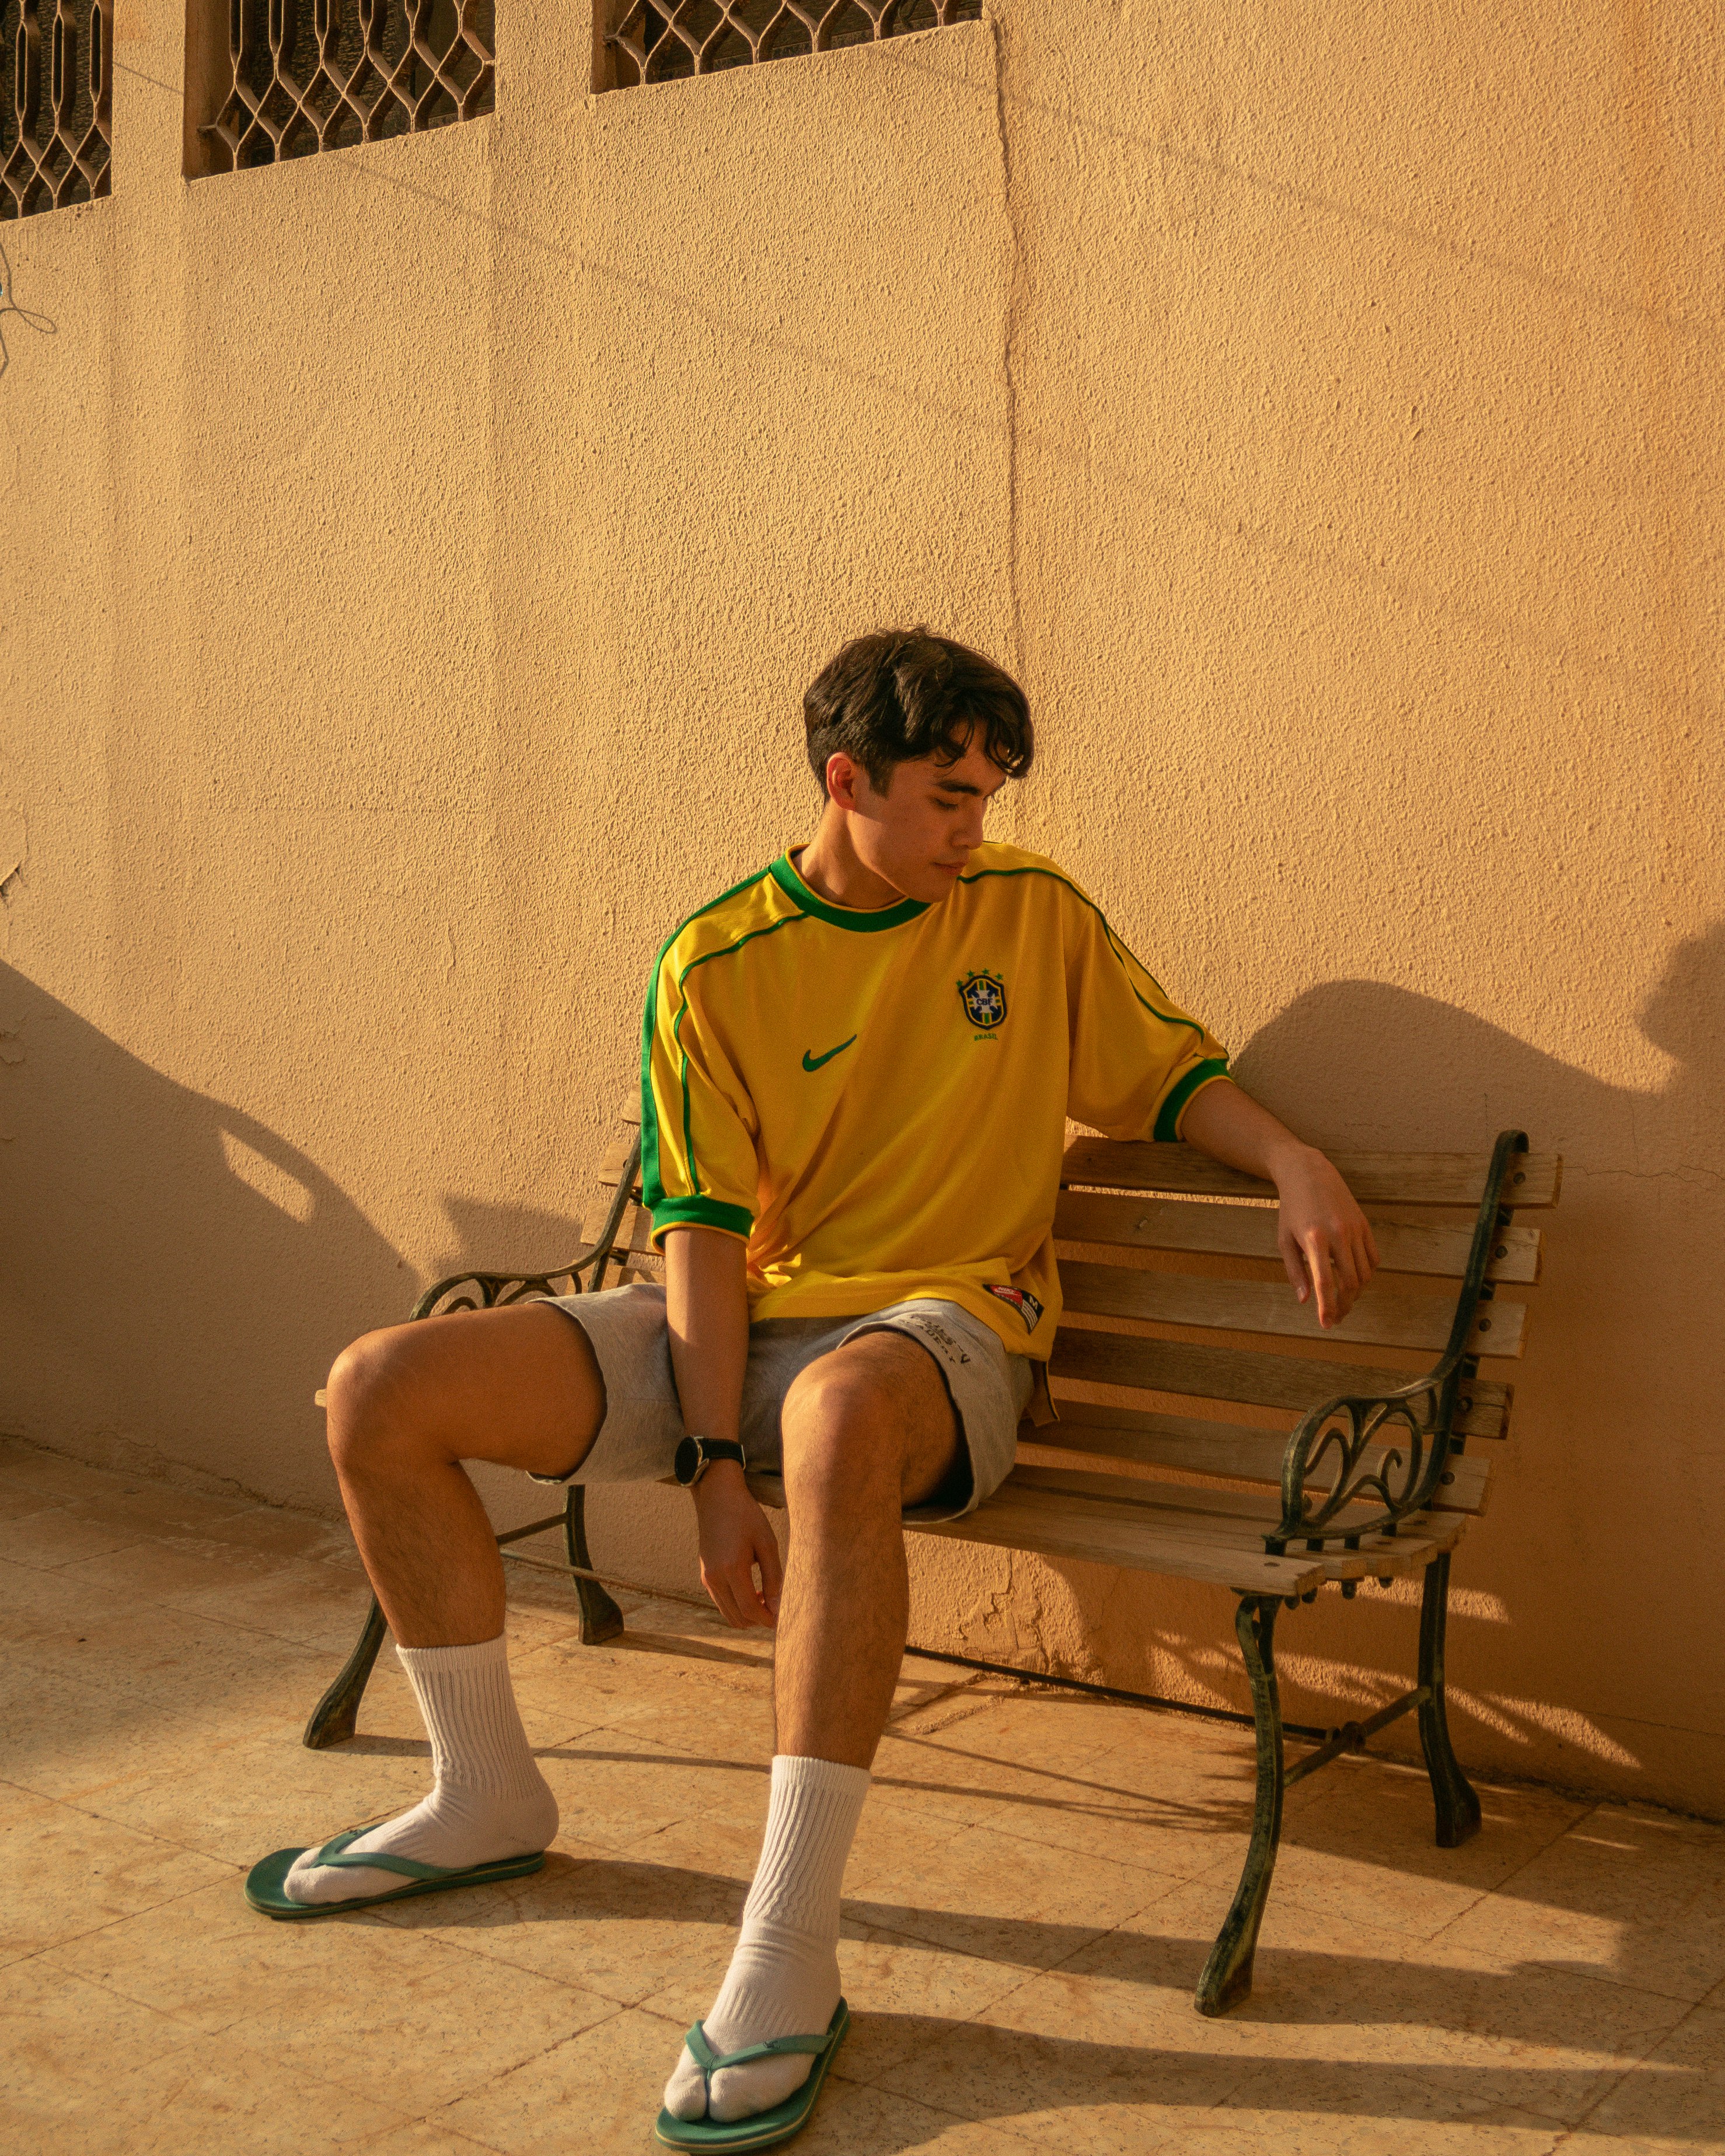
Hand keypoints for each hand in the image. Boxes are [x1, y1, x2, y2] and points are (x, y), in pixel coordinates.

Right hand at [692, 1463, 782, 1628]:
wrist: (718, 1496)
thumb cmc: (747, 1516)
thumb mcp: (767, 1543)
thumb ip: (774, 1578)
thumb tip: (779, 1608)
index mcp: (731, 1568)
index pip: (750, 1610)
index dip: (768, 1620)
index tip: (783, 1619)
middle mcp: (714, 1577)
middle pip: (737, 1618)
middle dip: (758, 1620)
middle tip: (776, 1608)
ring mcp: (707, 1577)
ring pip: (728, 1613)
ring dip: (747, 1613)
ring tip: (765, 1597)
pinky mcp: (705, 1574)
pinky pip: (721, 1601)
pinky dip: (737, 1604)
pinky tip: (752, 1589)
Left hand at [1272, 1145, 1379, 1328]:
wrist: (1308, 1173)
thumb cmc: (1292, 1209)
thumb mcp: (1284, 1239)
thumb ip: (1295, 1271)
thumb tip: (1306, 1300)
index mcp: (1314, 1239)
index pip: (1325, 1282)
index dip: (1327, 1307)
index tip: (1327, 1324)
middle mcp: (1338, 1234)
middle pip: (1350, 1283)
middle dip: (1344, 1305)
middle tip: (1335, 1317)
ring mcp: (1355, 1229)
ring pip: (1365, 1274)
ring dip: (1356, 1292)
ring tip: (1343, 1300)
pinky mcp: (1365, 1225)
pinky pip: (1373, 1259)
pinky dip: (1366, 1274)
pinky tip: (1353, 1279)